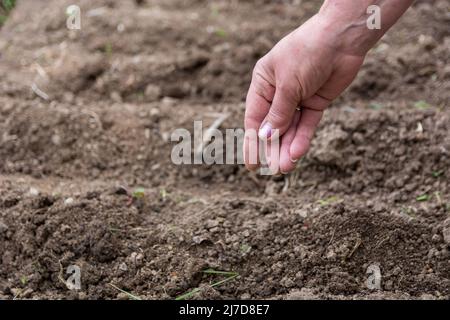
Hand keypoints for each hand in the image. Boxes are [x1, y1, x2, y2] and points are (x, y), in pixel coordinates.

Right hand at [244, 14, 364, 173]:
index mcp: (263, 83)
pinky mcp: (316, 102)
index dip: (252, 142)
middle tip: (272, 170)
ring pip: (290, 128)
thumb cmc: (307, 52)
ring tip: (285, 167)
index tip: (252, 164)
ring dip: (288, 147)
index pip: (254, 118)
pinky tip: (298, 153)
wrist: (341, 39)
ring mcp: (298, 98)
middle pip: (272, 126)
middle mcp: (278, 92)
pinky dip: (302, 138)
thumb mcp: (288, 84)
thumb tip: (264, 137)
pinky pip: (307, 124)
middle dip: (273, 148)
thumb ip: (278, 113)